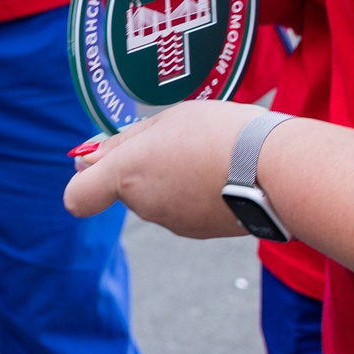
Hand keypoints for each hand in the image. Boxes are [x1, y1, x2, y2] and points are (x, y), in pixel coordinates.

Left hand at [64, 98, 264, 237]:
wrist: (275, 169)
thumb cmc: (219, 133)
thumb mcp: (166, 121)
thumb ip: (122, 144)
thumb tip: (84, 161)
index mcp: (128, 174)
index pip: (78, 197)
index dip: (84, 178)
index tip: (96, 160)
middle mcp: (144, 206)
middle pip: (127, 187)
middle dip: (144, 165)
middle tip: (178, 138)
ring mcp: (174, 223)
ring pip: (159, 196)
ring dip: (173, 177)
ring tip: (208, 152)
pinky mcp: (201, 232)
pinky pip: (186, 207)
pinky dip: (196, 193)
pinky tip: (223, 173)